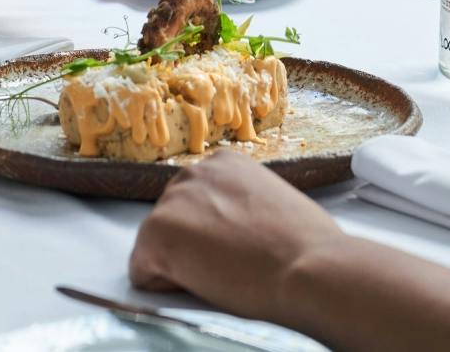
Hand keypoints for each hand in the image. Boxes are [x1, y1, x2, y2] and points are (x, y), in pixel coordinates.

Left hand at [130, 150, 345, 324]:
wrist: (307, 267)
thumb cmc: (305, 245)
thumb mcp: (273, 204)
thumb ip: (244, 205)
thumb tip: (236, 229)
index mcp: (224, 163)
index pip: (196, 204)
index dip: (214, 233)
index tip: (239, 247)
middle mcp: (193, 172)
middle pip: (173, 221)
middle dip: (192, 246)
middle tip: (230, 263)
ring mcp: (172, 200)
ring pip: (156, 246)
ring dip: (180, 264)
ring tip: (223, 271)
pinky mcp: (156, 232)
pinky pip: (142, 271)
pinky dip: (164, 286)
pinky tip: (204, 282)